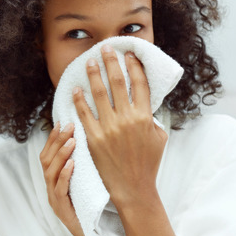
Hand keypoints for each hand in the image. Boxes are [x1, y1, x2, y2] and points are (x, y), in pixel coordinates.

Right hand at [40, 123, 100, 235]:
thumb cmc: (93, 213)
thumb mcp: (86, 186)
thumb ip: (83, 169)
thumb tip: (90, 144)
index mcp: (54, 182)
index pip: (48, 155)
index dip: (53, 138)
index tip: (63, 121)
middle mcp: (50, 189)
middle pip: (46, 159)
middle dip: (56, 140)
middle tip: (69, 125)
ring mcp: (54, 199)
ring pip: (50, 172)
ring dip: (61, 154)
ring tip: (72, 140)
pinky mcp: (62, 209)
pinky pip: (59, 189)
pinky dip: (64, 175)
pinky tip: (72, 164)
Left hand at [72, 46, 166, 208]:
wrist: (133, 188)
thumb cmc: (147, 163)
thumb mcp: (159, 138)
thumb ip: (151, 117)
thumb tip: (146, 101)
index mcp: (145, 117)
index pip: (140, 84)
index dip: (134, 67)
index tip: (129, 54)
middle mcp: (127, 119)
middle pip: (119, 83)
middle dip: (112, 62)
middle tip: (106, 48)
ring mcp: (109, 128)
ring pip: (99, 94)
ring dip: (94, 75)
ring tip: (89, 61)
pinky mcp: (94, 138)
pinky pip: (84, 114)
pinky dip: (79, 100)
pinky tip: (76, 89)